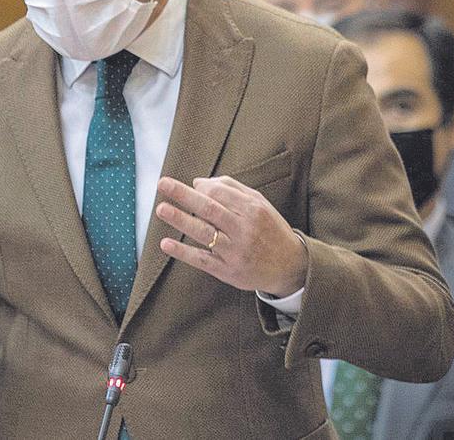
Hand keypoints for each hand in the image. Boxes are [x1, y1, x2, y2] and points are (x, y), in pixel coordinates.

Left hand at [155, 175, 307, 296]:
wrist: (291, 267)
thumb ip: (231, 189)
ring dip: (181, 220)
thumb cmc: (269, 229)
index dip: (201, 187)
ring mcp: (235, 252)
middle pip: (210, 209)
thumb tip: (198, 182)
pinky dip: (183, 252)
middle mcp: (245, 230)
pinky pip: (202, 260)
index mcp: (253, 210)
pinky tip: (166, 244)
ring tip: (161, 209)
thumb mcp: (260, 204)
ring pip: (204, 233)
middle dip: (184, 195)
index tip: (190, 185)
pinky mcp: (228, 271)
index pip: (220, 193)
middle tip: (162, 183)